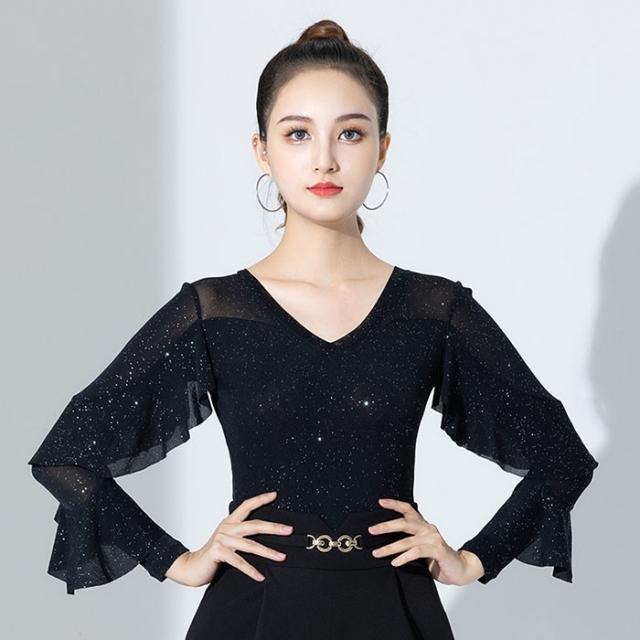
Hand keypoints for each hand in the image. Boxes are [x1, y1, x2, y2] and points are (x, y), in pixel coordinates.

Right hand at [165, 490, 293, 587]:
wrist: (192, 566)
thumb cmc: (214, 553)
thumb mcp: (227, 538)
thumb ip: (240, 534)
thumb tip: (263, 532)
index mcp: (230, 521)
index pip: (246, 505)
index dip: (260, 499)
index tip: (275, 495)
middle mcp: (227, 527)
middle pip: (254, 525)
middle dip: (274, 528)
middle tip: (289, 530)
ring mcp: (222, 540)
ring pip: (250, 545)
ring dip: (268, 552)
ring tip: (282, 557)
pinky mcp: (218, 553)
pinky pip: (239, 562)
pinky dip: (251, 570)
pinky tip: (260, 576)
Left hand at [368, 498, 484, 585]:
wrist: (460, 569)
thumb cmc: (438, 560)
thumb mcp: (421, 548)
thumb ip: (409, 544)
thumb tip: (386, 544)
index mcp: (423, 526)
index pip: (408, 510)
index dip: (394, 504)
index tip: (380, 502)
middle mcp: (427, 528)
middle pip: (404, 523)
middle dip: (386, 526)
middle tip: (372, 530)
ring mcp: (433, 538)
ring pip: (407, 540)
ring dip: (390, 547)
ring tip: (377, 553)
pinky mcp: (438, 550)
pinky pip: (417, 552)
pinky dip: (404, 557)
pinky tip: (395, 562)